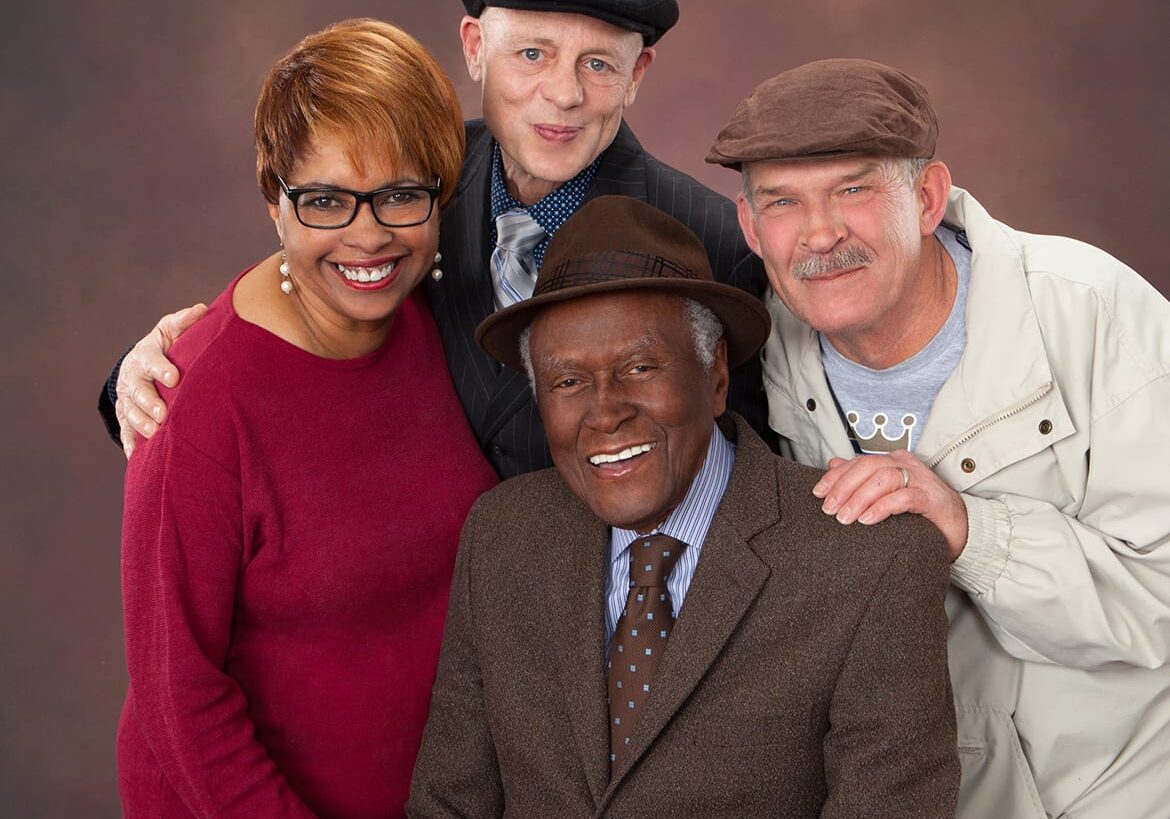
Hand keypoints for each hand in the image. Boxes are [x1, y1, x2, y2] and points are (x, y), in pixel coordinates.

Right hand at [116, 303, 207, 457]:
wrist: (141, 363)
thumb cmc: (165, 346)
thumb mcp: (171, 330)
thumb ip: (184, 321)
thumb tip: (202, 309)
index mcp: (145, 355)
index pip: (151, 361)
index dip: (161, 368)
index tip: (173, 378)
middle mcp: (133, 377)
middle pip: (138, 391)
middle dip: (149, 402)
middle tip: (163, 414)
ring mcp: (128, 398)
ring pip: (130, 412)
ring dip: (141, 423)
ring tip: (155, 433)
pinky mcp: (126, 416)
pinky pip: (125, 431)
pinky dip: (130, 443)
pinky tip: (137, 456)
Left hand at [812, 450, 968, 560]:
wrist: (960, 529)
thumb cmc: (921, 512)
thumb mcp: (887, 494)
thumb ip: (862, 478)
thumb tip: (833, 464)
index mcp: (894, 461)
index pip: (858, 462)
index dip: (835, 476)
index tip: (818, 493)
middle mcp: (906, 465)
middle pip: (868, 466)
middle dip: (843, 487)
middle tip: (829, 509)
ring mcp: (921, 480)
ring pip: (884, 478)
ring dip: (859, 498)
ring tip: (845, 518)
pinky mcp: (932, 499)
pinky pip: (904, 498)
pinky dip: (882, 508)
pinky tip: (868, 520)